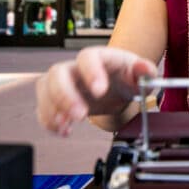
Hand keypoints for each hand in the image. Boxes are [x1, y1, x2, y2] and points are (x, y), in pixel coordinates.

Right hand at [36, 46, 157, 135]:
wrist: (117, 86)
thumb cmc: (127, 77)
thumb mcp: (141, 75)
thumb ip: (145, 71)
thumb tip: (144, 69)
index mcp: (98, 57)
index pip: (87, 57)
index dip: (91, 72)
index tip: (100, 91)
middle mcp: (76, 67)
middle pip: (58, 72)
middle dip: (64, 95)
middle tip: (80, 115)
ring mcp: (64, 82)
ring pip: (45, 88)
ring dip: (51, 109)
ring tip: (66, 126)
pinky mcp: (56, 98)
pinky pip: (43, 107)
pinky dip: (49, 121)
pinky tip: (64, 131)